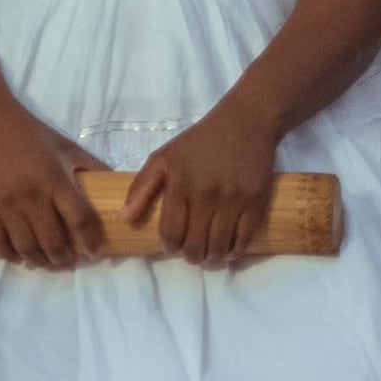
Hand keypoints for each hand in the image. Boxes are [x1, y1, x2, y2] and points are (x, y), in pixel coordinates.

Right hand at [0, 101, 109, 270]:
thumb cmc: (31, 133)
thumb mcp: (66, 146)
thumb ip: (91, 165)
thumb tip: (114, 181)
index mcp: (56, 180)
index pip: (79, 219)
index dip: (90, 241)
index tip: (95, 253)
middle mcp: (33, 197)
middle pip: (52, 240)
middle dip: (63, 258)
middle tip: (69, 263)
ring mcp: (7, 205)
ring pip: (26, 246)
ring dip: (39, 261)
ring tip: (47, 264)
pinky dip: (10, 254)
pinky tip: (18, 259)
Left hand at [124, 104, 282, 272]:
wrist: (245, 122)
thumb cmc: (200, 141)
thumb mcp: (163, 157)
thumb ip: (141, 187)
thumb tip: (124, 219)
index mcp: (180, 185)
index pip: (171, 232)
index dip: (170, 247)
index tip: (174, 247)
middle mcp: (206, 194)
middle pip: (195, 244)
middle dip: (192, 256)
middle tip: (193, 254)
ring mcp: (233, 199)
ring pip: (220, 245)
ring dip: (213, 258)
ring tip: (211, 256)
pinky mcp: (256, 199)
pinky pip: (245, 236)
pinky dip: (237, 250)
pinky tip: (231, 250)